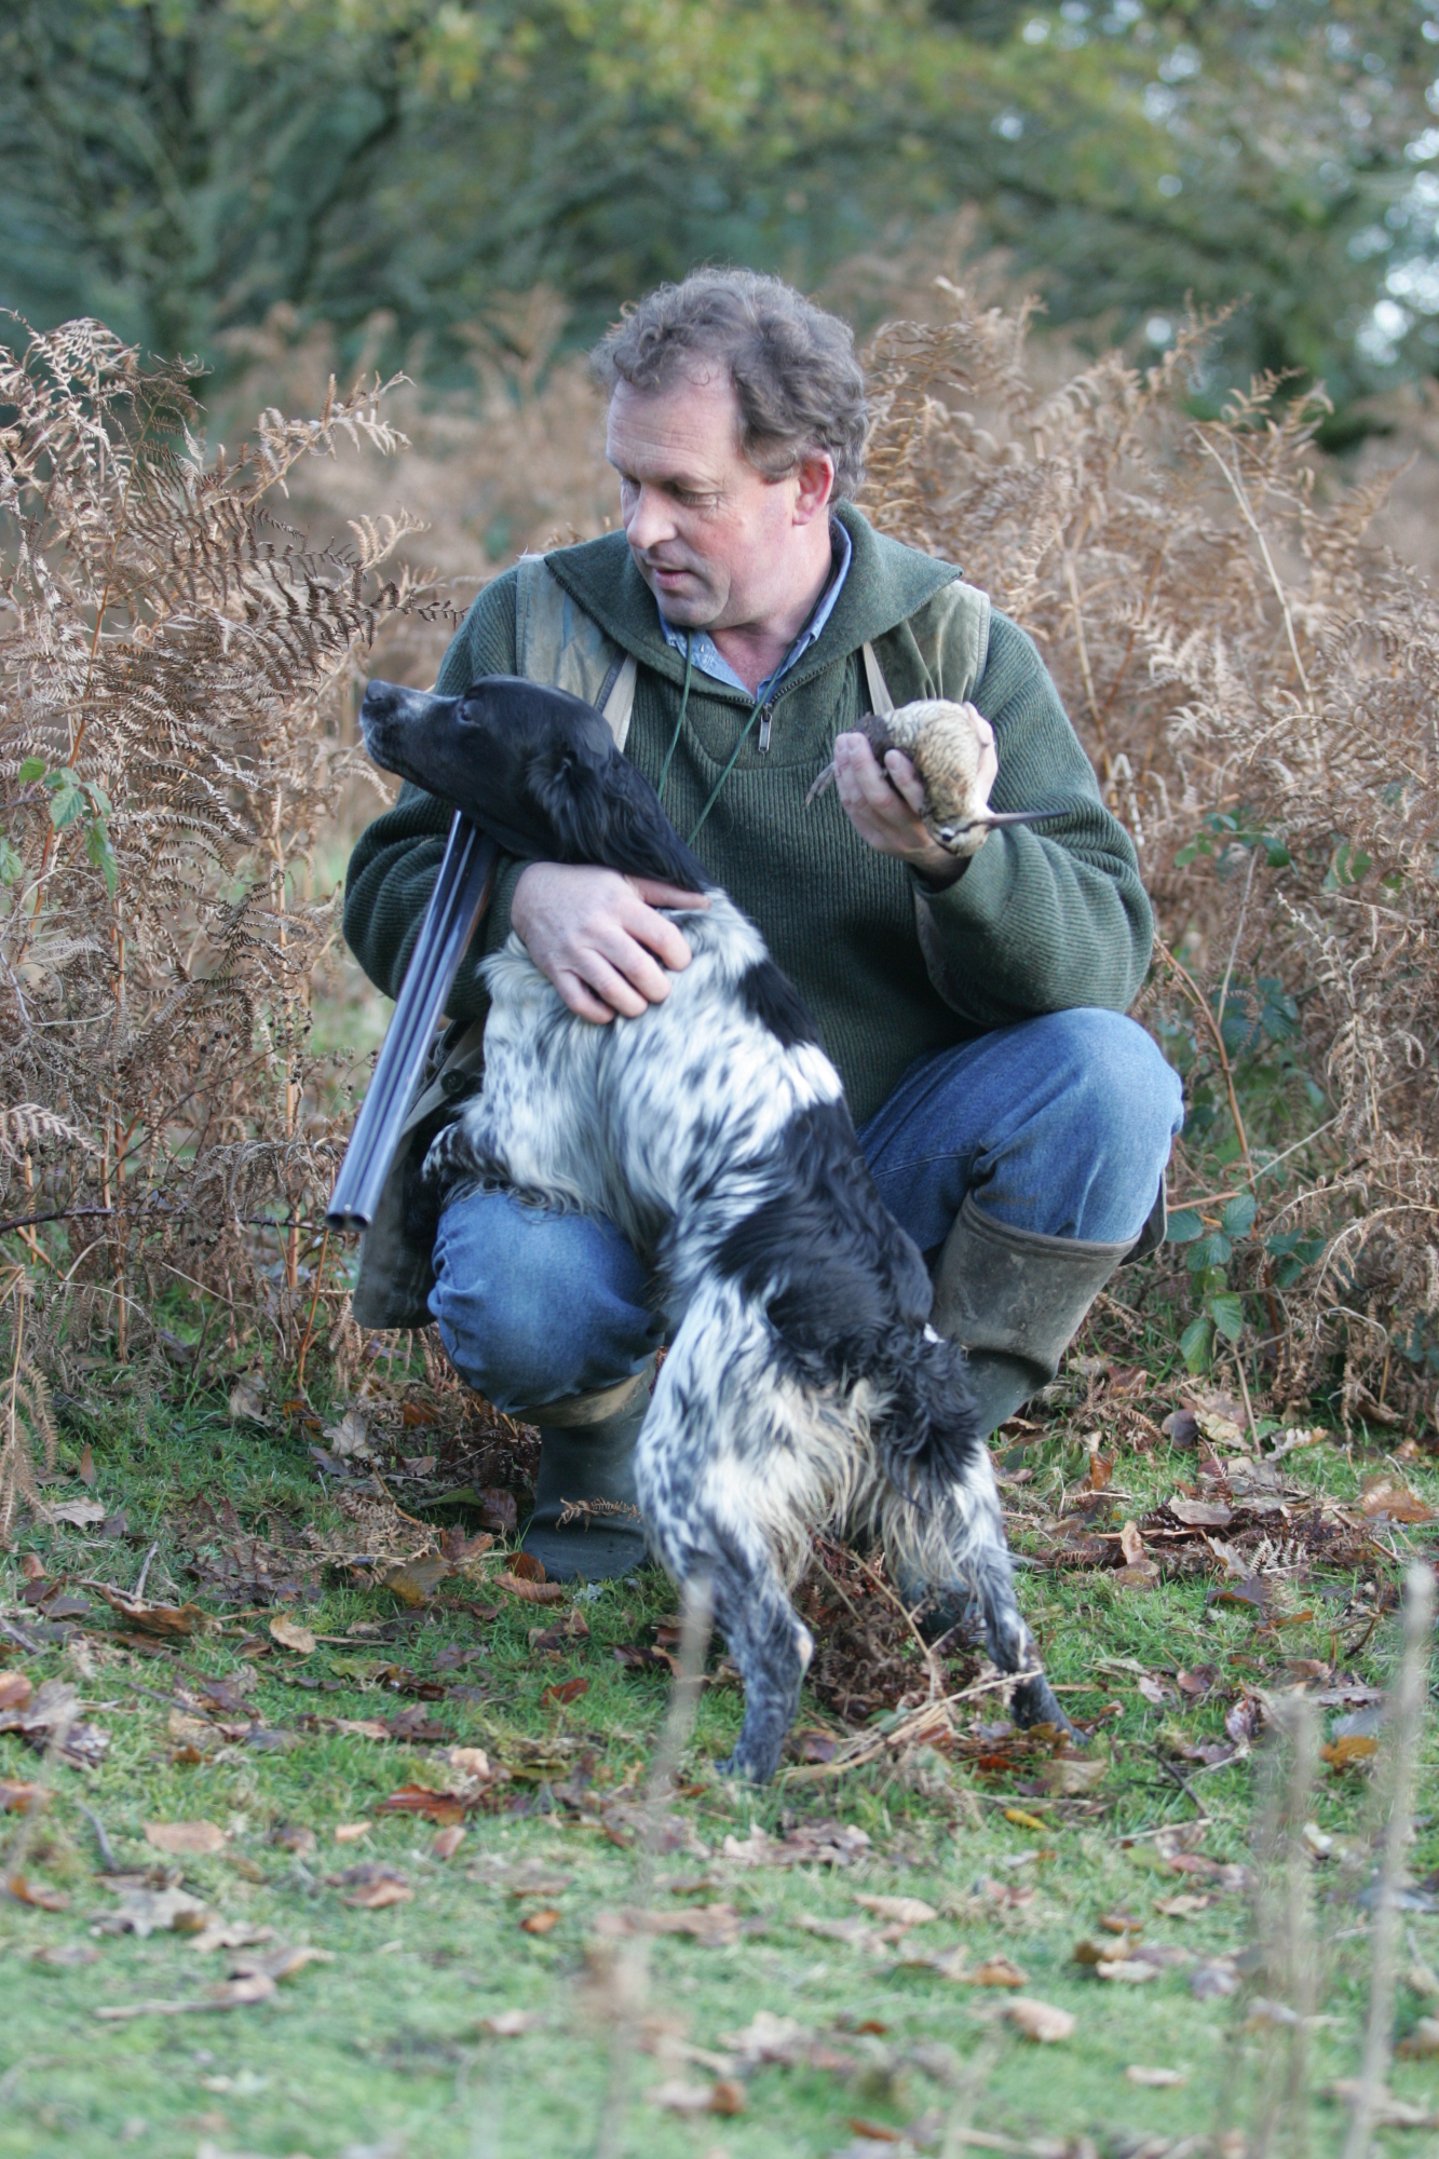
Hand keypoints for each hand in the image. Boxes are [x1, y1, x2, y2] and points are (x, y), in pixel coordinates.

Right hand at [511, 862, 708, 1022]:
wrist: (532, 892)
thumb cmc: (588, 887)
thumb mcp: (626, 880)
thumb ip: (667, 892)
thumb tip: (706, 902)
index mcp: (619, 904)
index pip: (663, 937)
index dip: (681, 957)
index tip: (679, 963)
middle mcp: (597, 928)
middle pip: (639, 970)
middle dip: (659, 989)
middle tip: (661, 990)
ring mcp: (574, 951)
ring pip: (612, 990)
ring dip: (634, 1005)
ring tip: (640, 1002)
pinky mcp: (555, 970)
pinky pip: (580, 1003)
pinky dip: (600, 1013)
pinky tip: (610, 1009)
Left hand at [832, 729, 993, 886]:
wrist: (946, 853)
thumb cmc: (963, 807)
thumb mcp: (980, 782)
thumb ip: (981, 747)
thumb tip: (968, 709)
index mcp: (939, 820)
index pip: (917, 800)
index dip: (903, 778)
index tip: (891, 753)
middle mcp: (912, 833)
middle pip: (879, 801)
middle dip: (862, 767)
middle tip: (855, 738)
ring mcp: (889, 839)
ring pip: (860, 804)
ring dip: (847, 771)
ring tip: (844, 741)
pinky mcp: (872, 839)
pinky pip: (851, 810)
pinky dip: (843, 783)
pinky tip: (840, 760)